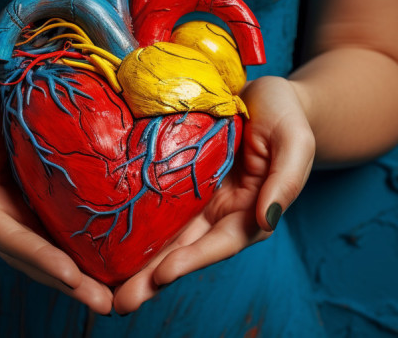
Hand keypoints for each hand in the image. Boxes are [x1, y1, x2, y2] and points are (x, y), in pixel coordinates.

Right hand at [0, 82, 113, 313]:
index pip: (13, 242)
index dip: (42, 260)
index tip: (72, 277)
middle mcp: (4, 222)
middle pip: (37, 260)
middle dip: (70, 285)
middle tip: (104, 304)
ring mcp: (25, 217)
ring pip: (55, 253)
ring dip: (82, 279)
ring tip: (114, 297)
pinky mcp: (45, 206)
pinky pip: (66, 233)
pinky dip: (87, 252)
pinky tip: (115, 264)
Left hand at [111, 76, 314, 313]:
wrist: (264, 95)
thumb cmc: (285, 116)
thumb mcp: (294, 142)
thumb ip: (287, 180)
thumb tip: (268, 219)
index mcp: (250, 212)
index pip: (219, 244)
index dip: (192, 260)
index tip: (163, 275)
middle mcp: (219, 214)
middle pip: (185, 251)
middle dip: (153, 279)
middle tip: (122, 303)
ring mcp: (195, 200)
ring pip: (164, 237)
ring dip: (136, 264)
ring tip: (104, 288)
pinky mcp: (176, 183)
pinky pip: (153, 207)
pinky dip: (131, 227)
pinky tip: (103, 241)